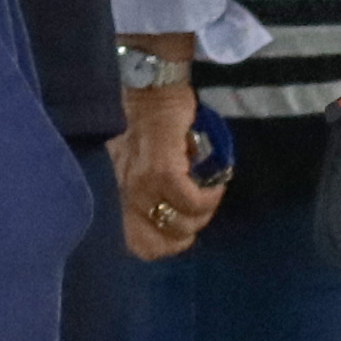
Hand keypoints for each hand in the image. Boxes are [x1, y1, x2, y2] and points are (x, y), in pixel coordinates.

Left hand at [109, 83, 223, 259]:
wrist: (153, 93)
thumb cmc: (151, 126)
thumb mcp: (143, 164)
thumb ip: (151, 190)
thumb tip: (175, 213)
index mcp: (124, 197)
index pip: (137, 246)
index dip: (166, 248)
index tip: (185, 230)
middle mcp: (129, 196)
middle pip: (162, 242)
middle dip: (189, 232)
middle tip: (202, 211)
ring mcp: (143, 184)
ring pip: (180, 223)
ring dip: (204, 213)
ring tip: (211, 195)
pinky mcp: (162, 170)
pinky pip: (190, 200)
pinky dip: (208, 198)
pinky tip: (216, 185)